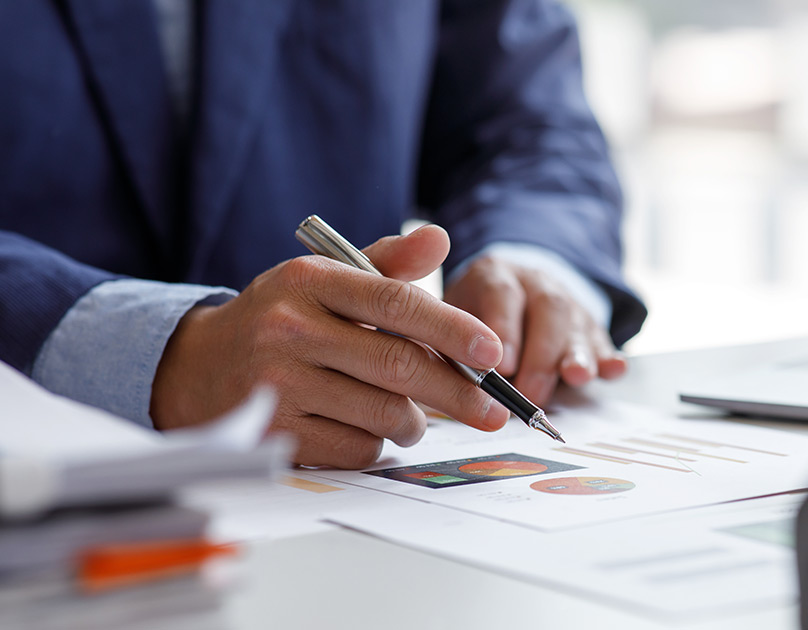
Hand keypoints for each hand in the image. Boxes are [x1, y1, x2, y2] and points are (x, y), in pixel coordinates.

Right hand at [150, 225, 510, 467]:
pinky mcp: (274, 433)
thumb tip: (440, 237)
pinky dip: (376, 444)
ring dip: (413, 422)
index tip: (493, 352)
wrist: (197, 367)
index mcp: (309, 281)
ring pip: (383, 414)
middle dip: (458, 392)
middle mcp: (289, 328)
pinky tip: (365, 428)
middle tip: (494, 410)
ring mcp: (277, 385)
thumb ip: (387, 262)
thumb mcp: (326, 280)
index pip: (396, 302)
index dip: (452, 329)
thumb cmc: (283, 320)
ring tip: (411, 415)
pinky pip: (356, 448)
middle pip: (398, 365)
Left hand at [444, 255, 626, 405]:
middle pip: (547, 309)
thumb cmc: (471, 316)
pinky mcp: (589, 328)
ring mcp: (567, 304)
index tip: (501, 366)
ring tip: (576, 377)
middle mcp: (536, 284)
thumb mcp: (451, 318)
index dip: (504, 328)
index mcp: (495, 275)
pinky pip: (602, 340)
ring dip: (577, 354)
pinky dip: (609, 358)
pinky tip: (613, 371)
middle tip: (529, 393)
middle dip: (540, 354)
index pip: (502, 294)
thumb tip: (451, 385)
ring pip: (576, 323)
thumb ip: (453, 344)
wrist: (509, 291)